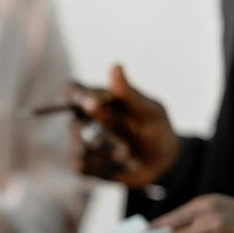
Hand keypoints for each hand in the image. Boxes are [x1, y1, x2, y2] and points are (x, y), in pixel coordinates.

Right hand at [70, 65, 178, 187]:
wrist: (161, 165)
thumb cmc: (156, 130)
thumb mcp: (149, 111)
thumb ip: (128, 93)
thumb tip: (115, 65)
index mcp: (97, 99)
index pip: (72, 90)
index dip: (73, 94)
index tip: (90, 104)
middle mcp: (84, 119)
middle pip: (74, 124)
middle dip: (100, 135)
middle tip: (125, 143)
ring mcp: (81, 142)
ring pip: (78, 147)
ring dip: (106, 153)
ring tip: (127, 155)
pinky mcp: (83, 164)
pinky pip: (80, 165)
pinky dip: (101, 167)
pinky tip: (115, 165)